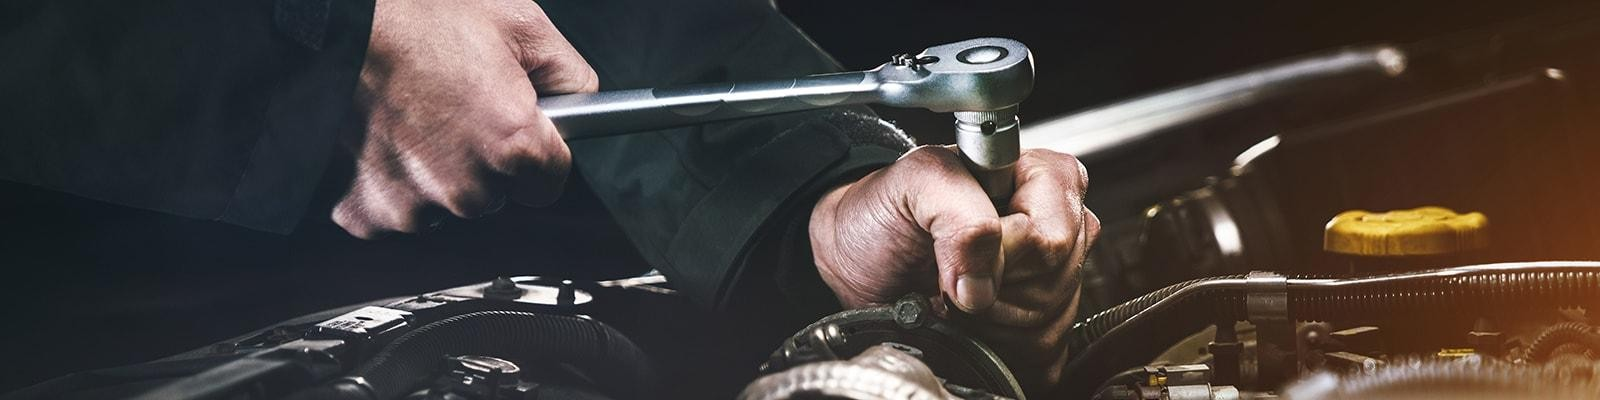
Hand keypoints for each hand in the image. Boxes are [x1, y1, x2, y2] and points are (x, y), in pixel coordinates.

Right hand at [333, 0, 597, 237]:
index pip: (550, 182)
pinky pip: (395, 211)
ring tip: (416, 117)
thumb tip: (583, 104)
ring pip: (447, 205)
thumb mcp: (520, 23)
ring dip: (438, 173)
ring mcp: (413, 207)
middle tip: (457, 107)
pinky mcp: (366, 212)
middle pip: (497, 195)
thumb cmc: (418, 15)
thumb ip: (570, 75)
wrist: (332, 24)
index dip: (538, 150)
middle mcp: (465, 188)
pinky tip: (384, 138)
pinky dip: (391, 183)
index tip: (518, 127)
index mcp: (511, 145)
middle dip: (486, 160)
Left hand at [808, 146, 1099, 389]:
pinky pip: (1040, 349)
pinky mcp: (1042, 326)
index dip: (1007, 247)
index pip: (1053, 231)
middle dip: (993, 284)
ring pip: (1049, 318)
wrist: (859, 260)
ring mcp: (1055, 278)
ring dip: (988, 317)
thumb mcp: (915, 182)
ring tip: (953, 292)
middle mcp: (1056, 224)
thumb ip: (959, 212)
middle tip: (950, 270)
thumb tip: (982, 284)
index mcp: (1040, 177)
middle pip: (1055, 277)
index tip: (960, 248)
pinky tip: (967, 319)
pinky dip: (992, 342)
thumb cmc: (887, 213)